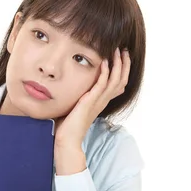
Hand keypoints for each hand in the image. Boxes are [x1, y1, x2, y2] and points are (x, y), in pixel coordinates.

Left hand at [54, 48, 129, 173]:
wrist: (67, 140)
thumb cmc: (67, 126)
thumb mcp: (75, 106)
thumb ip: (77, 97)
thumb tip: (69, 87)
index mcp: (100, 101)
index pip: (117, 84)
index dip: (121, 70)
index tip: (120, 57)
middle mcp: (102, 101)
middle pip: (121, 80)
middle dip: (123, 64)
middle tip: (124, 50)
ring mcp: (98, 101)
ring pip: (115, 80)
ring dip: (117, 64)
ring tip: (117, 51)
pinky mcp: (90, 102)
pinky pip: (101, 85)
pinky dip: (105, 73)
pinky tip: (104, 62)